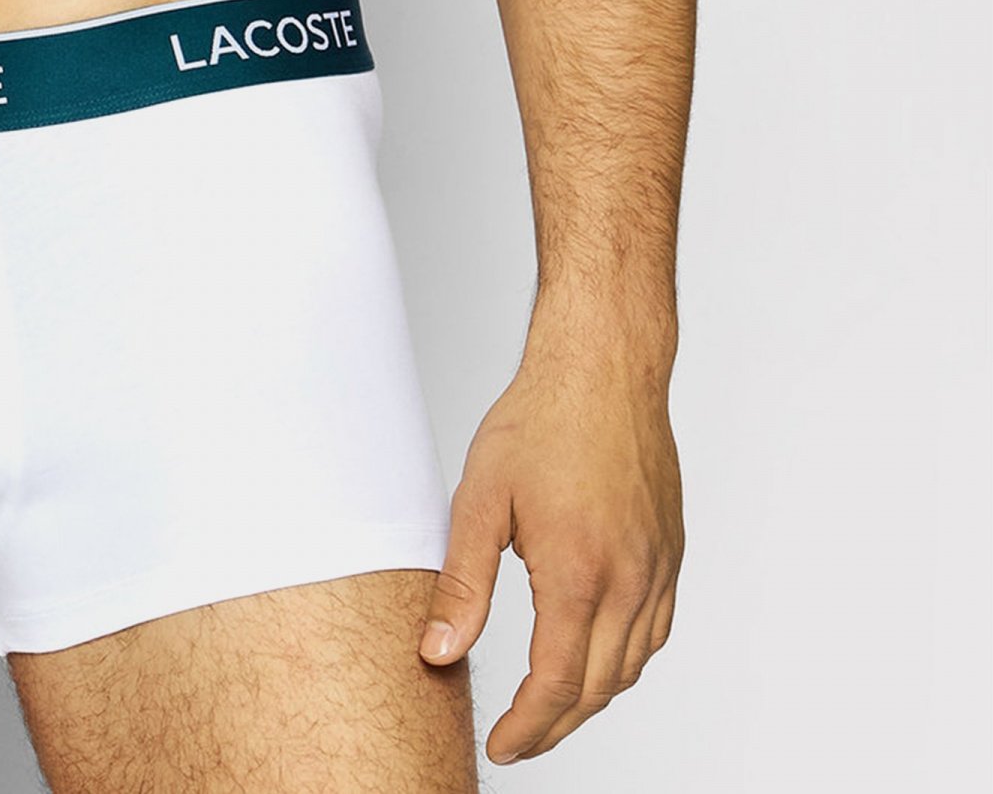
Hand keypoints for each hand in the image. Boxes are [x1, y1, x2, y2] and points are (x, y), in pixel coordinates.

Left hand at [417, 342, 682, 763]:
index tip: (502, 745)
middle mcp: (630, 580)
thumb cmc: (541, 419)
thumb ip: (462, 584)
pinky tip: (598, 656)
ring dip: (592, 697)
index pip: (557, 686)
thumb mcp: (480, 497)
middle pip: (598, 689)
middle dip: (556, 724)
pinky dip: (626, 660)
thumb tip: (438, 651)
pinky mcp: (671, 552)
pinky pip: (656, 631)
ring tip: (549, 706)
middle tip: (518, 736)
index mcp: (579, 574)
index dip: (528, 728)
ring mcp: (658, 568)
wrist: (603, 366)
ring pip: (632, 666)